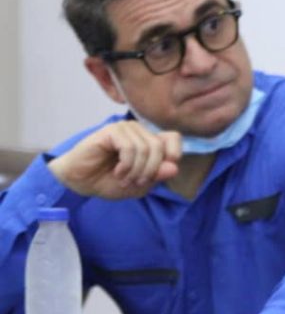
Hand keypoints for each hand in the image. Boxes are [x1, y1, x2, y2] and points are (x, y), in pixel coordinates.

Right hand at [47, 121, 181, 198]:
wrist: (80, 182)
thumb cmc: (108, 181)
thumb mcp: (139, 185)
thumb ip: (157, 176)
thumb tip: (174, 167)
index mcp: (148, 140)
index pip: (174, 138)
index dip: (172, 155)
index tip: (158, 173)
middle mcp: (139, 131)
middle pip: (160, 147)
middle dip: (150, 170)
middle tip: (136, 182)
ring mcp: (125, 129)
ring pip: (146, 148)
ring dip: (136, 170)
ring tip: (124, 178)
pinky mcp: (111, 131)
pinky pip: (130, 147)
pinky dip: (127, 165)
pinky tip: (118, 172)